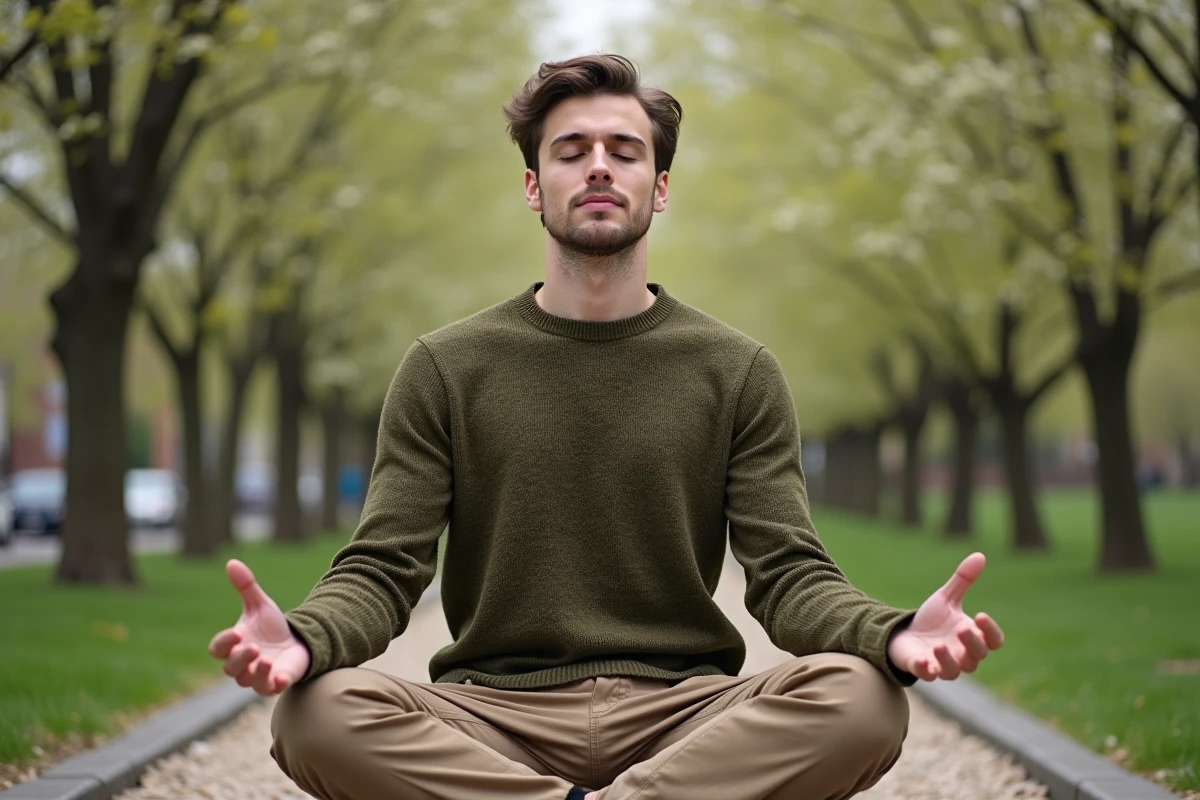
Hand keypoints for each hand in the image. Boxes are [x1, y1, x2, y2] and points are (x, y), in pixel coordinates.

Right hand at [208, 559, 310, 695]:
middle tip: (254, 648)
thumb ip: (246, 586)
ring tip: (266, 661)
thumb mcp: (260, 604)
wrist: (298, 641)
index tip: (237, 633)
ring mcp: (257, 675)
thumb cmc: (272, 626)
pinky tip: (282, 678)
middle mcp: (242, 663)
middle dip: (240, 659)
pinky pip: (270, 690)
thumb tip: (231, 562)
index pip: (218, 648)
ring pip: (247, 682)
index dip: (223, 643)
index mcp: (234, 645)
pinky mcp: (275, 683)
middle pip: (230, 669)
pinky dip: (274, 685)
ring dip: (255, 673)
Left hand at [886, 552, 1004, 680]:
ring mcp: (943, 665)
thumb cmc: (931, 619)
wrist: (903, 633)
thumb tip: (980, 555)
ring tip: (938, 646)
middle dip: (971, 644)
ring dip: (949, 660)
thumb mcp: (946, 598)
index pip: (993, 641)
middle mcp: (962, 655)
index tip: (981, 615)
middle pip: (977, 657)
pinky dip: (926, 670)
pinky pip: (928, 676)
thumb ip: (963, 580)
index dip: (991, 631)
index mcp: (972, 637)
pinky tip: (922, 661)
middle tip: (961, 629)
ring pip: (955, 671)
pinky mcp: (922, 669)